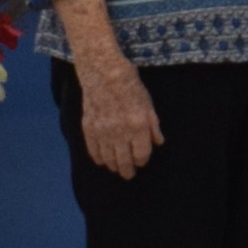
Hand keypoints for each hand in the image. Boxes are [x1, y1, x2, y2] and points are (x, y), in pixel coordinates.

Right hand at [79, 56, 162, 178]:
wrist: (104, 73)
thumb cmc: (131, 87)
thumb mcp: (148, 105)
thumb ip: (153, 126)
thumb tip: (158, 143)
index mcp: (138, 127)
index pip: (141, 155)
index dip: (142, 161)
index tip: (141, 162)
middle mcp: (120, 133)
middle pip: (124, 162)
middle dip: (127, 171)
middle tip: (129, 174)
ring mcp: (102, 132)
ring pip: (108, 159)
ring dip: (113, 166)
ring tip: (116, 168)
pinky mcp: (89, 128)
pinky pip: (93, 151)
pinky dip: (98, 158)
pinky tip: (102, 160)